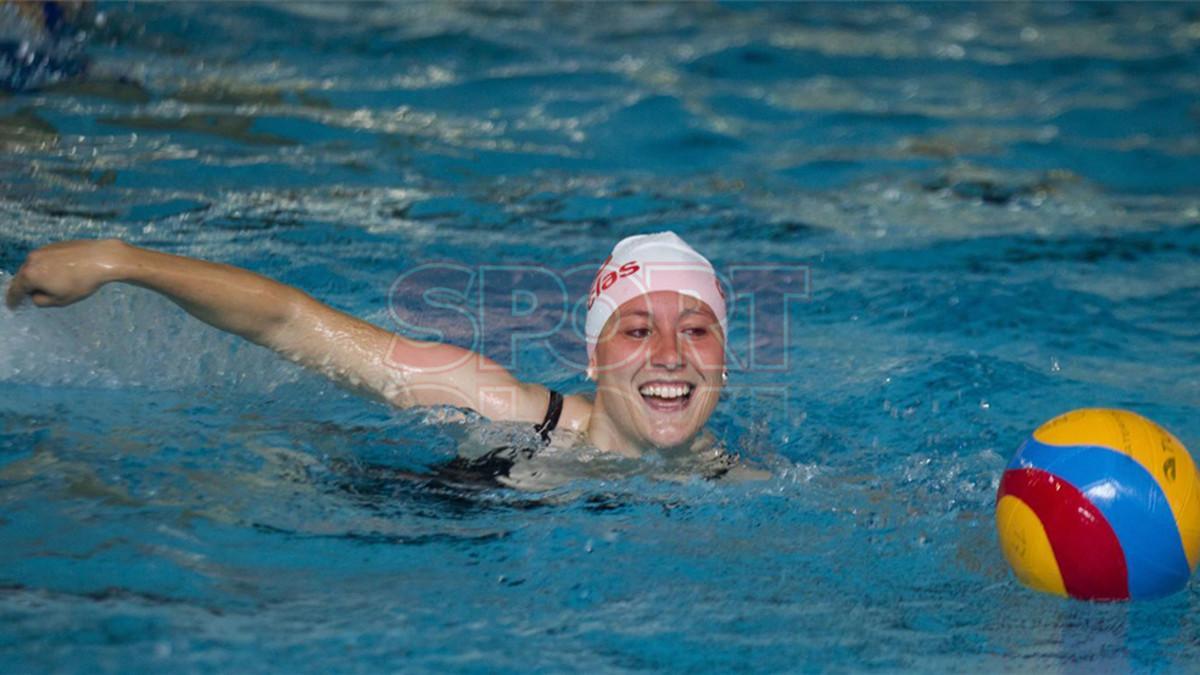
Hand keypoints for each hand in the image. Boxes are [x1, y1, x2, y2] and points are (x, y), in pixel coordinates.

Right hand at [5, 239, 130, 308]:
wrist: (101, 258)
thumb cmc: (81, 282)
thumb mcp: (60, 300)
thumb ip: (41, 300)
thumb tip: (35, 295)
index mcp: (30, 274)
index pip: (16, 290)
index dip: (14, 299)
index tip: (13, 305)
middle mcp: (32, 259)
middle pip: (23, 276)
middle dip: (26, 287)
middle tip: (29, 296)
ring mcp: (43, 250)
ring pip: (34, 266)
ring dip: (37, 276)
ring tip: (49, 285)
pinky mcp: (54, 245)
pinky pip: (45, 259)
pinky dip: (47, 267)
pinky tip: (60, 273)